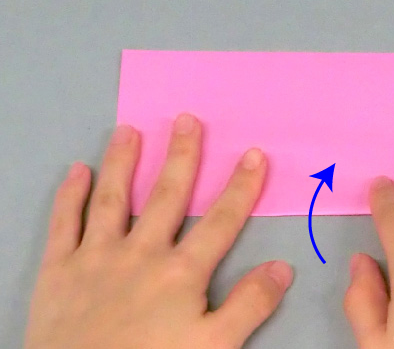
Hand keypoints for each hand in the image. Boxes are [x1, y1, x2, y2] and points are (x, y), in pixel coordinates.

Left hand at [26, 114, 292, 348]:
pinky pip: (64, 224)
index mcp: (181, 271)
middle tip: (186, 119)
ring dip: (122, 162)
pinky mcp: (58, 270)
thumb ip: (250, 306)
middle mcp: (140, 252)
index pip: (220, 220)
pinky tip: (76, 172)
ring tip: (129, 131)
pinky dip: (69, 196)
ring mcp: (96, 257)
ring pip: (112, 198)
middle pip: (166, 195)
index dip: (241, 186)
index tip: (253, 154)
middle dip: (181, 156)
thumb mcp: (214, 347)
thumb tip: (283, 267)